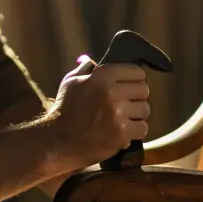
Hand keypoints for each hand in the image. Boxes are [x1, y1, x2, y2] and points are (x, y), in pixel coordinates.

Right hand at [45, 56, 149, 171]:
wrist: (57, 141)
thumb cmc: (64, 109)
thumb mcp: (70, 82)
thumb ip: (84, 68)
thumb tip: (91, 60)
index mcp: (103, 76)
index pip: (137, 72)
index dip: (135, 79)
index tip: (129, 86)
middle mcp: (113, 93)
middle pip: (144, 90)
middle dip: (137, 97)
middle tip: (127, 103)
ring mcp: (118, 115)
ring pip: (145, 110)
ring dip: (136, 115)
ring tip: (124, 118)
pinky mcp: (121, 135)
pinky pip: (142, 128)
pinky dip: (135, 131)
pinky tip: (123, 131)